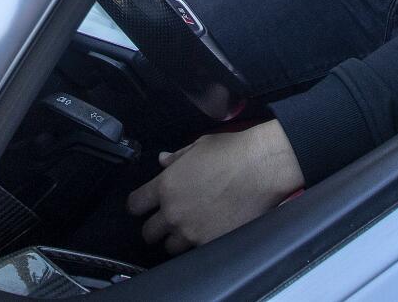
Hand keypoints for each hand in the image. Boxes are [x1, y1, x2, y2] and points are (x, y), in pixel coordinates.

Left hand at [126, 122, 303, 254]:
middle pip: (148, 232)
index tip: (144, 206)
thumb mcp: (198, 146)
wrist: (262, 168)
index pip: (135, 205)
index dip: (138, 205)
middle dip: (156, 226)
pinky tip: (208, 230)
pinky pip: (195, 251)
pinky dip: (198, 243)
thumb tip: (163, 161)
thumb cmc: (232, 152)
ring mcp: (192, 231)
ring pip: (170, 246)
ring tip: (189, 227)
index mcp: (166, 185)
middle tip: (168, 219)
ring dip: (176, 238)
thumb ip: (176, 158)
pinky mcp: (211, 242)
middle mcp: (174, 211)